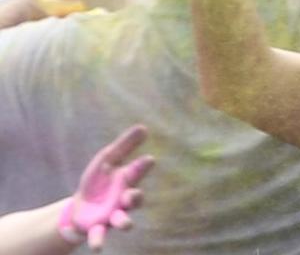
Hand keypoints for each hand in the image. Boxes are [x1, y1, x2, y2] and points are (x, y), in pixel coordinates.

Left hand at [50, 124, 148, 246]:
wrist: (80, 207)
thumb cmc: (99, 181)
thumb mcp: (107, 159)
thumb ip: (124, 145)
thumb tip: (144, 127)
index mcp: (127, 180)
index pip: (138, 172)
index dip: (143, 166)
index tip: (148, 159)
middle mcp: (123, 199)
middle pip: (135, 199)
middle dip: (136, 198)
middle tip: (133, 195)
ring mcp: (112, 214)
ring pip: (122, 220)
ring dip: (125, 222)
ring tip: (125, 224)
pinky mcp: (98, 227)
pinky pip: (100, 235)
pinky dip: (99, 241)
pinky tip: (97, 247)